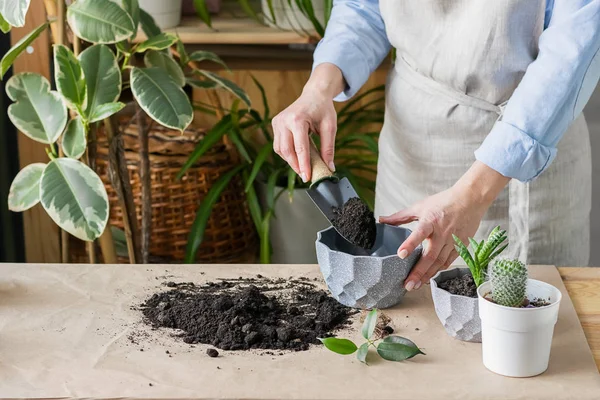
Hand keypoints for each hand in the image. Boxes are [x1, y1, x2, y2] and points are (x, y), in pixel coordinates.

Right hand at [272, 63, 343, 181]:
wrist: (314, 94)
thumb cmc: (323, 109)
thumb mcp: (330, 127)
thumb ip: (328, 148)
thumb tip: (329, 168)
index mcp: (298, 119)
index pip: (300, 148)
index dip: (304, 165)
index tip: (307, 177)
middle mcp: (284, 120)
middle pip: (286, 151)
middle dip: (295, 165)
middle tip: (305, 176)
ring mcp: (277, 121)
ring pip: (280, 149)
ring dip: (290, 161)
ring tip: (302, 166)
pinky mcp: (275, 124)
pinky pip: (278, 144)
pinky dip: (287, 153)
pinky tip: (296, 156)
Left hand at [379, 161, 509, 289]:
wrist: (470, 200)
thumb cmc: (444, 202)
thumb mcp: (420, 206)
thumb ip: (400, 216)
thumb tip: (381, 220)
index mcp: (430, 220)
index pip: (419, 233)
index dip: (410, 244)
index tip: (401, 254)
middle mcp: (442, 232)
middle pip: (429, 255)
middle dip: (418, 272)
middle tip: (407, 284)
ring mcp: (452, 241)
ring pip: (439, 262)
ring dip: (427, 275)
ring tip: (417, 285)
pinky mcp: (460, 246)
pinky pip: (448, 261)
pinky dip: (439, 270)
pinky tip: (430, 276)